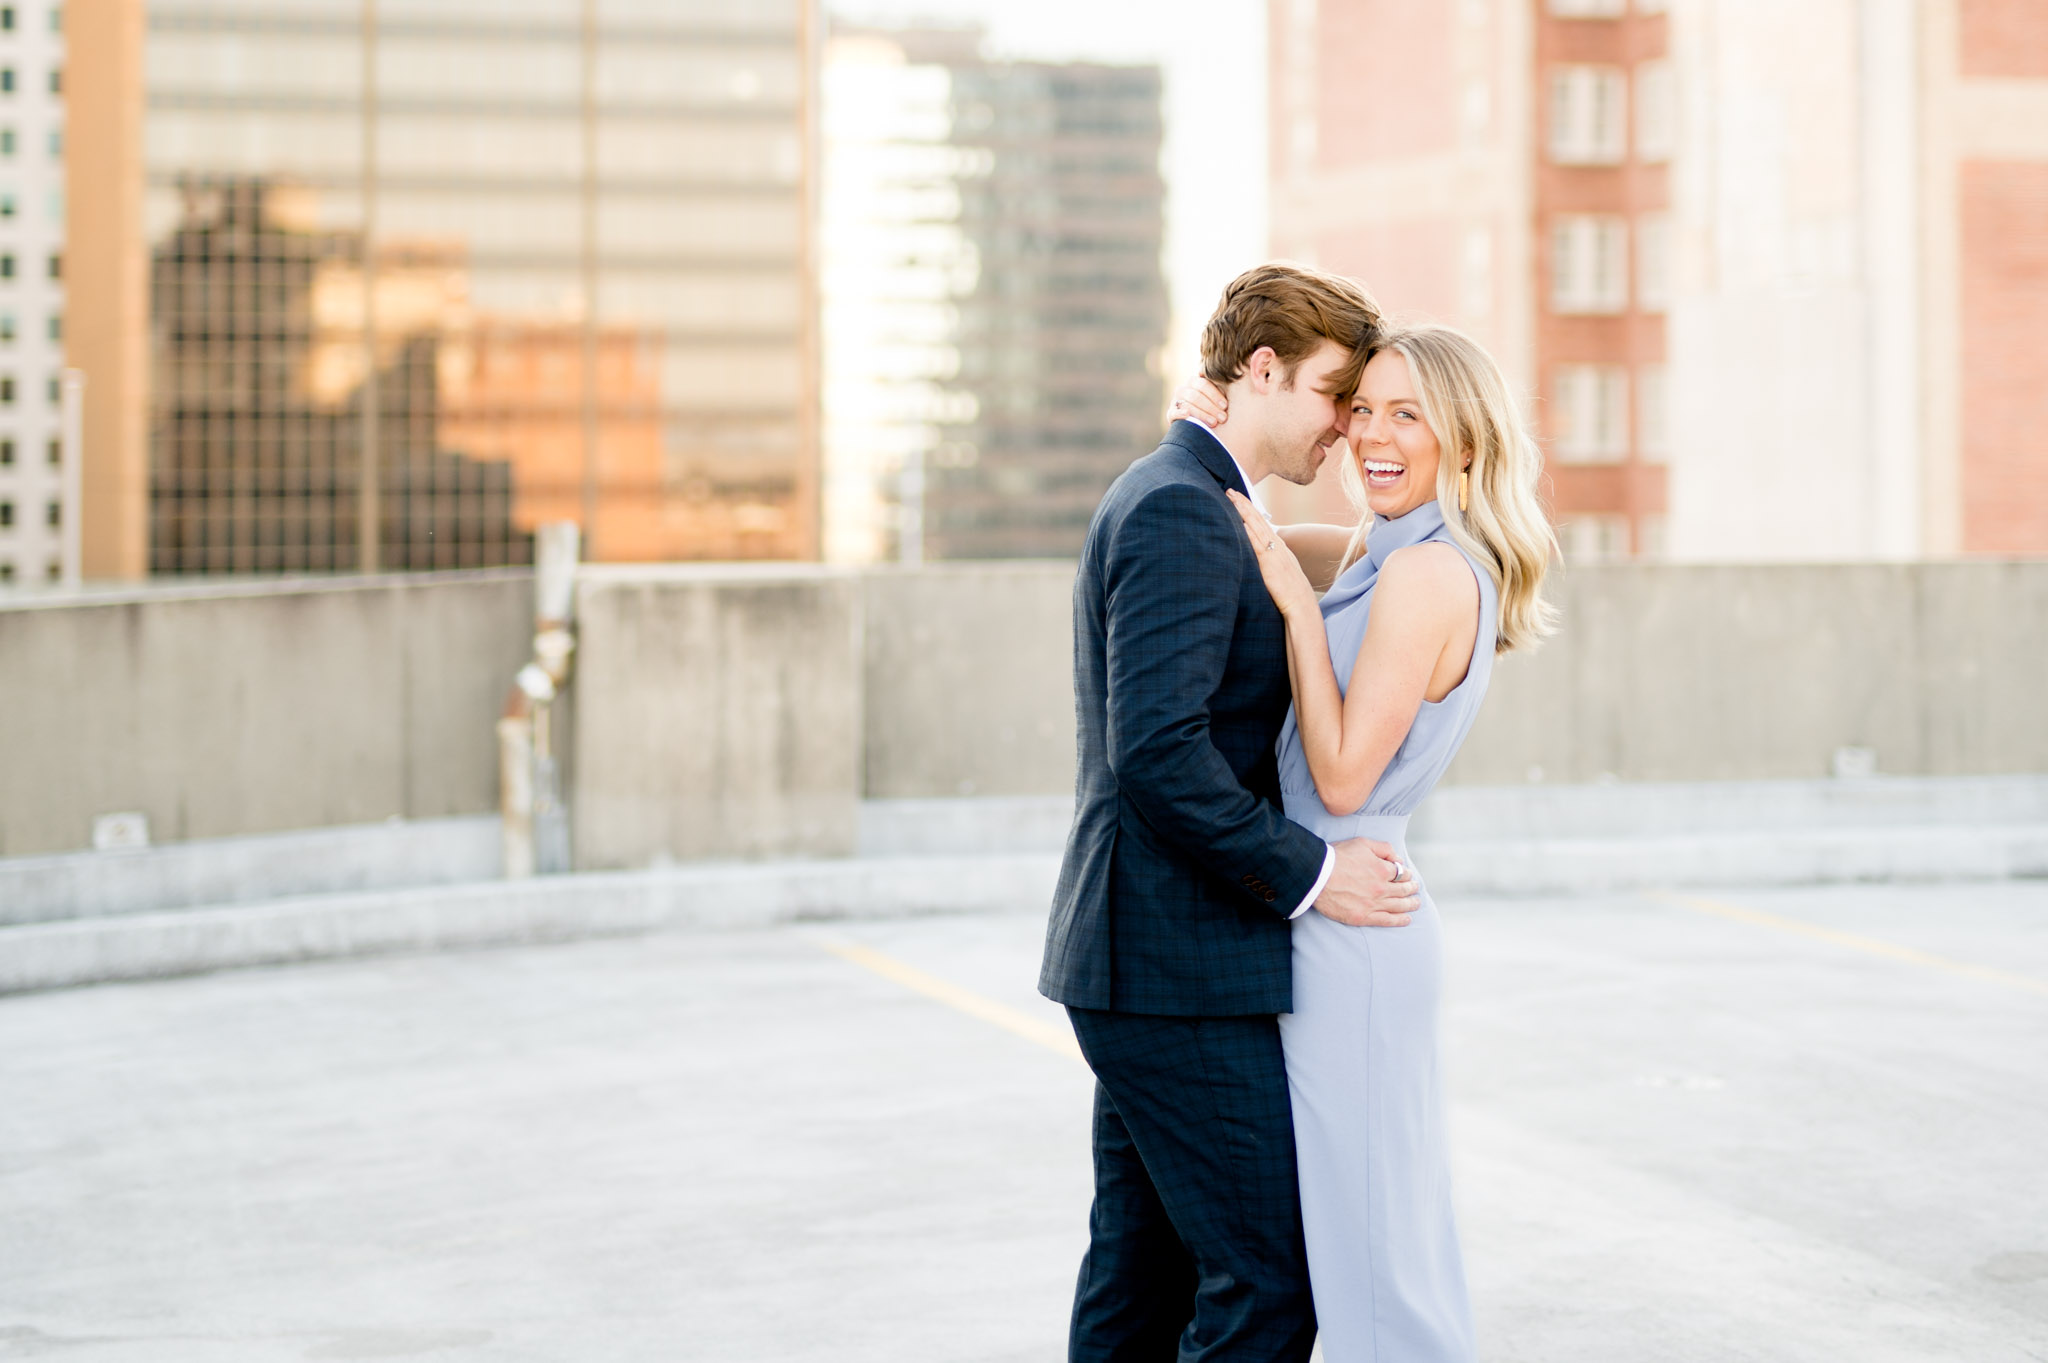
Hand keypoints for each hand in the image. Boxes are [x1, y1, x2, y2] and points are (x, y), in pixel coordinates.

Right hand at [1167, 374, 1228, 427]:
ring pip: (1187, 405)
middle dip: (1211, 407)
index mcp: (1194, 381)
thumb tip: (1239, 375)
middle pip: (1196, 396)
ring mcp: (1175, 401)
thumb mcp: (1214, 397)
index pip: (1203, 385)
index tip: (1225, 406)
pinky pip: (1174, 413)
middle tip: (1223, 418)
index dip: (1215, 395)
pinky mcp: (1170, 413)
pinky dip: (1180, 414)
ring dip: (1202, 414)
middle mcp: (1183, 389)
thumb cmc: (1210, 407)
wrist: (1195, 422)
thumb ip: (1221, 388)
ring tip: (1214, 423)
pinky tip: (1187, 416)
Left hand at [1225, 489, 1317, 619]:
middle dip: (1245, 504)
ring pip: (1256, 526)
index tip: (1240, 500)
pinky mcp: (1270, 563)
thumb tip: (1260, 564)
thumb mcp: (1281, 576)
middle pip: (1259, 520)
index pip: (1263, 524)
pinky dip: (1248, 530)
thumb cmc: (1291, 596)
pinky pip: (1256, 543)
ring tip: (1232, 497)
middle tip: (1231, 490)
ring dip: (1243, 511)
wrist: (1302, 606)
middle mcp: (1278, 546)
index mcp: (1281, 549)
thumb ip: (1270, 566)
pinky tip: (1239, 521)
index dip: (1251, 511)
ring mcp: (1274, 553)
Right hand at [1312, 839, 1419, 926]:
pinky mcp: (1363, 916)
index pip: (1401, 873)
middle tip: (1415, 888)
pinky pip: (1387, 920)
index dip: (1406, 874)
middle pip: (1403, 890)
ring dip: (1410, 904)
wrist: (1317, 876)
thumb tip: (1398, 858)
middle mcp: (1381, 888)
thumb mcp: (1362, 843)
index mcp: (1382, 870)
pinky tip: (1407, 919)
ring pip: (1399, 906)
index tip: (1407, 875)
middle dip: (1411, 888)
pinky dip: (1399, 920)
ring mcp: (1373, 904)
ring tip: (1416, 903)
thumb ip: (1384, 848)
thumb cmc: (1337, 857)